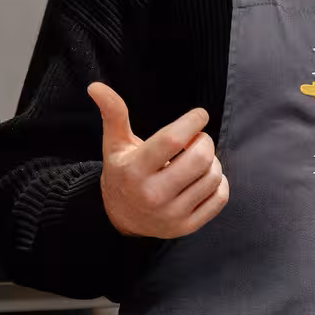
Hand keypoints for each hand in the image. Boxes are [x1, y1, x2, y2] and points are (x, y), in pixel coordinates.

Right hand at [89, 82, 228, 238]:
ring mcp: (171, 214)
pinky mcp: (186, 227)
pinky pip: (219, 198)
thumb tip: (95, 86)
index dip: (192, 122)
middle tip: (197, 139)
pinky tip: (204, 178)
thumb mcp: (115, 143)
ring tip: (198, 159)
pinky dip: (219, 182)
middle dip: (205, 141)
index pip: (173, 140)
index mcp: (134, 170)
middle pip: (199, 158)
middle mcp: (152, 195)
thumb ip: (112, 113)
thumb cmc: (122, 172)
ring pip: (213, 177)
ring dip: (212, 161)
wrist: (120, 217)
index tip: (199, 115)